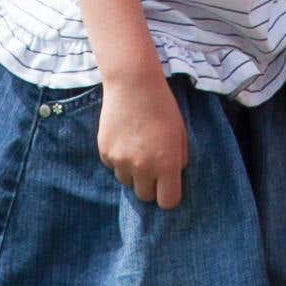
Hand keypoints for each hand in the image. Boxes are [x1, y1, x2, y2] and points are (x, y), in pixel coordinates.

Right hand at [94, 66, 187, 209]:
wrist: (132, 84)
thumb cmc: (163, 106)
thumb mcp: (181, 133)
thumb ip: (179, 160)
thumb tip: (172, 177)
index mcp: (166, 164)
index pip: (167, 202)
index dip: (168, 195)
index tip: (168, 187)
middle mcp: (142, 167)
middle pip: (145, 196)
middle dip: (150, 186)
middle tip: (152, 166)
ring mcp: (121, 161)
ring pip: (127, 182)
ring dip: (133, 173)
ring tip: (137, 148)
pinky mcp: (105, 152)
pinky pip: (113, 167)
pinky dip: (119, 159)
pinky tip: (125, 139)